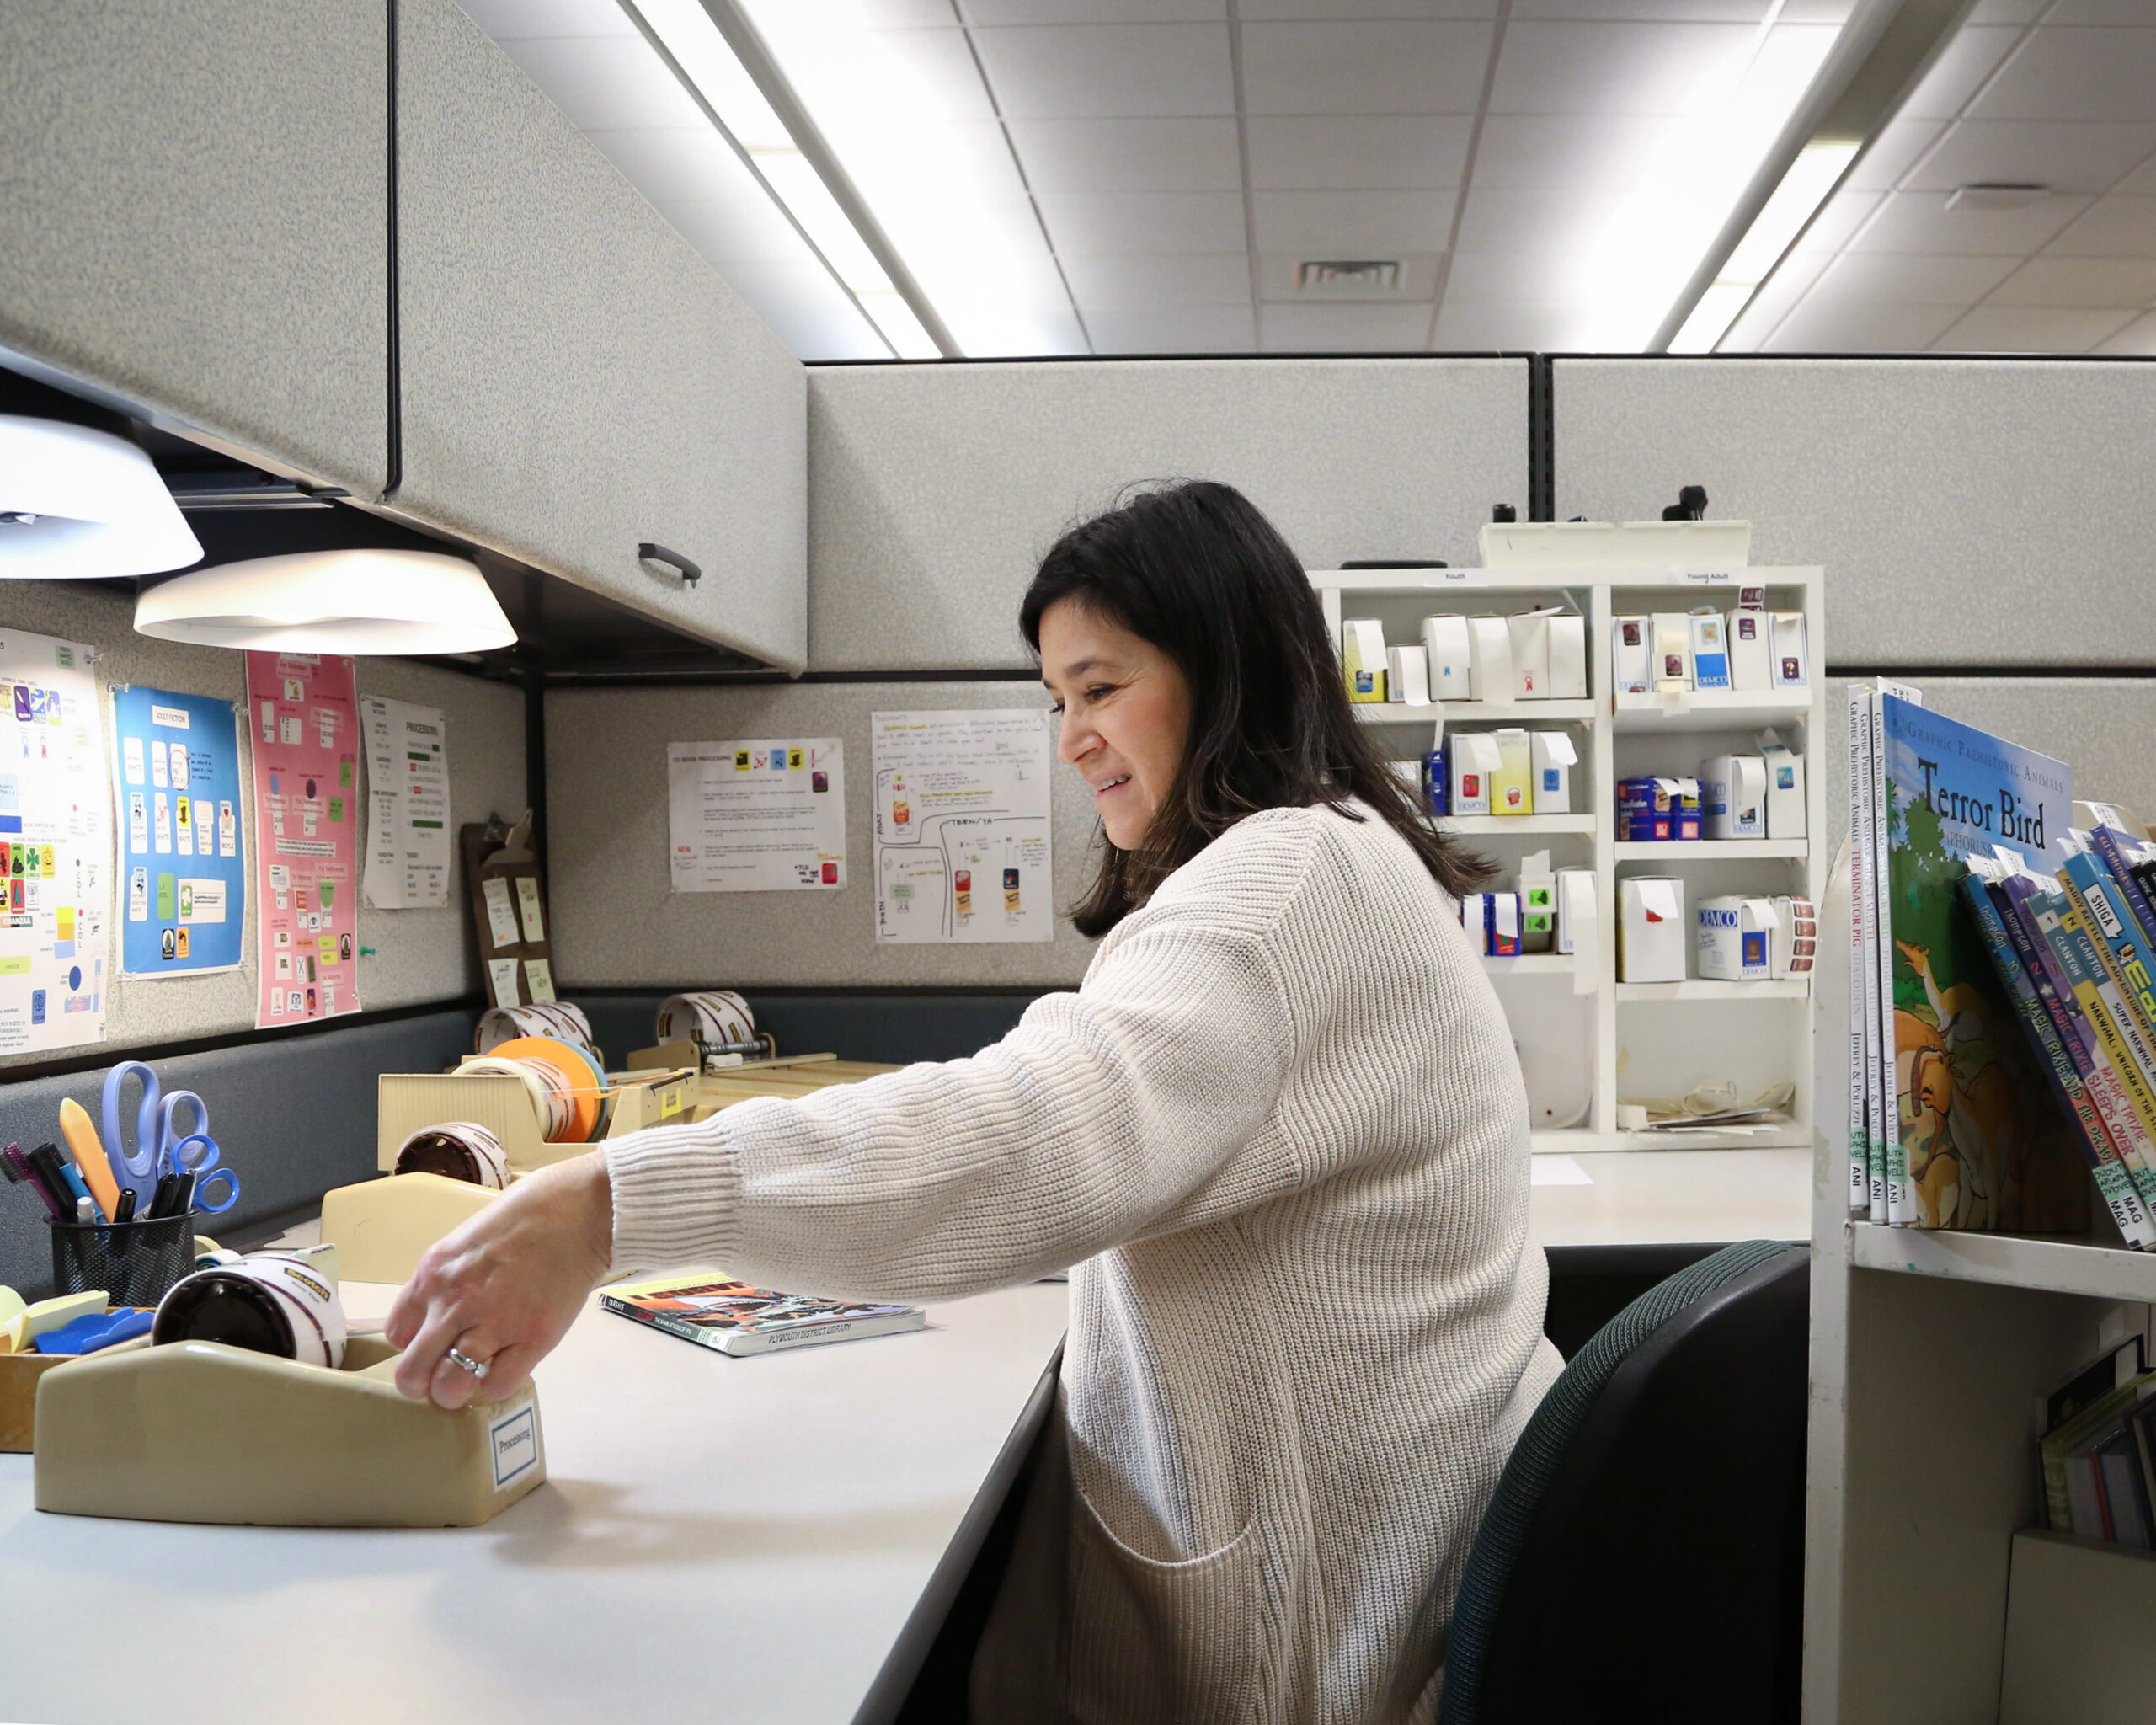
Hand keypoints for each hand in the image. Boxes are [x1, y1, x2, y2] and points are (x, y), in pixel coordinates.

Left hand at [384, 1151, 613, 1408]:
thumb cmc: (527, 1216)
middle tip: (439, 1380)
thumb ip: (447, 1280)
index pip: (398, 1334)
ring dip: (456, 1392)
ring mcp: (494, 1323)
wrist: (579, 1210)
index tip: (430, 1345)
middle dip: (422, 1384)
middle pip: (414, 1371)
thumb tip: (440, 1315)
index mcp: (434, 1274)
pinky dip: (499, 1384)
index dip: (412, 1346)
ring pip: (451, 1386)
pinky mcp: (533, 1338)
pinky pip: (499, 1384)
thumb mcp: (465, 1240)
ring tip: (469, 1383)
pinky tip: (507, 1365)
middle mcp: (455, 1303)